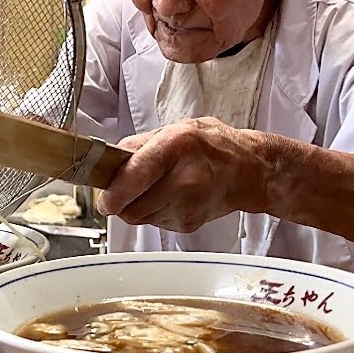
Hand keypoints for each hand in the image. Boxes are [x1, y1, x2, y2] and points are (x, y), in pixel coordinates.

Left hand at [96, 117, 263, 232]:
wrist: (249, 170)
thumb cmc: (212, 146)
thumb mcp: (174, 129)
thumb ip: (138, 145)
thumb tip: (108, 162)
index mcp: (176, 145)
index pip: (134, 176)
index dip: (113, 193)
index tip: (104, 199)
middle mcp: (184, 177)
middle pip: (131, 208)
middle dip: (121, 201)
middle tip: (125, 190)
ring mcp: (188, 205)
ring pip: (140, 218)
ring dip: (138, 206)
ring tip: (156, 188)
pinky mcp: (189, 224)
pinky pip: (154, 223)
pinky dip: (154, 212)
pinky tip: (171, 197)